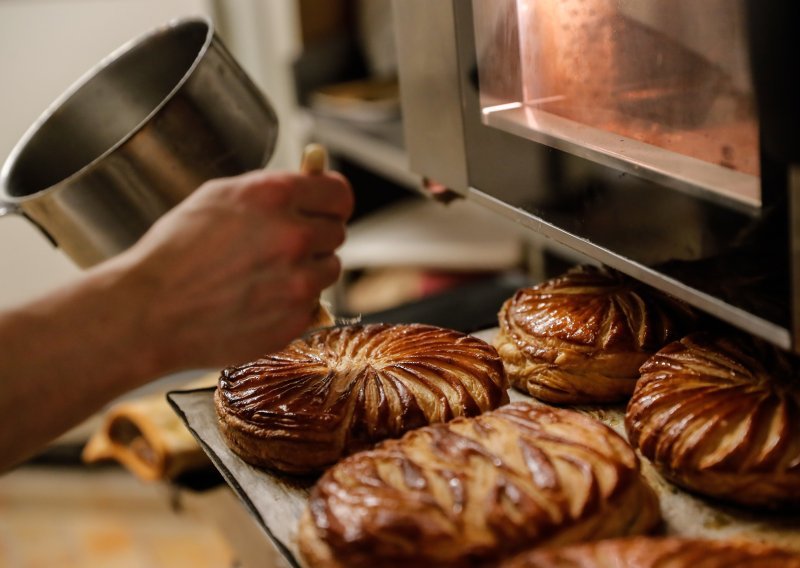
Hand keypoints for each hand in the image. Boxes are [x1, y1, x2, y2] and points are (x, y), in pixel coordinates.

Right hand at [113, 168, 353, 372]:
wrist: (150, 311)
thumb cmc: (175, 252)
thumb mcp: (217, 198)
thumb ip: (271, 189)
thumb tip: (310, 177)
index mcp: (275, 196)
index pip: (339, 193)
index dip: (333, 202)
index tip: (329, 209)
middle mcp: (293, 235)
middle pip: (337, 232)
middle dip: (315, 237)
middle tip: (281, 247)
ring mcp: (298, 281)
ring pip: (329, 269)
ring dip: (307, 271)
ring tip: (264, 276)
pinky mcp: (295, 318)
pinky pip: (313, 304)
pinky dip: (294, 303)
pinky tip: (258, 301)